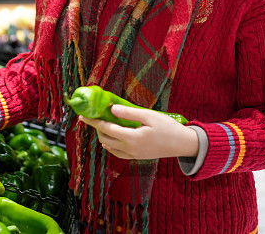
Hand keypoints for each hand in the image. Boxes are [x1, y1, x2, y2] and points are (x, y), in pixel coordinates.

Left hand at [79, 104, 198, 159]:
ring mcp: (132, 155)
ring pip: (110, 146)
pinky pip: (117, 152)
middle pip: (105, 138)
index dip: (93, 122)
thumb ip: (129, 113)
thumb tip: (111, 109)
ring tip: (102, 123)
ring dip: (103, 135)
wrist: (182, 144)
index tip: (82, 116)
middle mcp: (129, 149)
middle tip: (94, 116)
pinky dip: (111, 144)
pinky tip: (112, 136)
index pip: (106, 128)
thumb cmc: (167, 127)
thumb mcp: (148, 116)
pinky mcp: (136, 157)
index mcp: (131, 138)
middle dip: (97, 128)